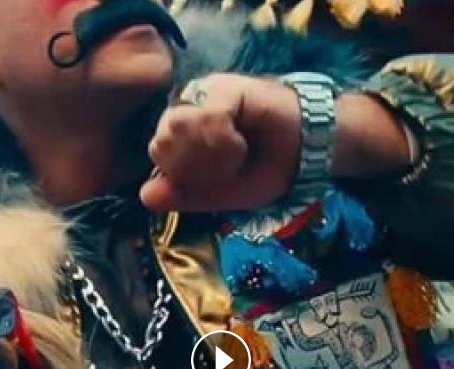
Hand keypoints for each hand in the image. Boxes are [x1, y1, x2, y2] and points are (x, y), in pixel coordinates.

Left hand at [139, 73, 300, 212]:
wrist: (309, 150)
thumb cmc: (267, 168)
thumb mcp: (223, 194)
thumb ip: (184, 195)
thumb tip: (144, 196)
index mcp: (181, 138)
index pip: (158, 159)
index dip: (184, 179)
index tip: (219, 180)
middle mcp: (186, 111)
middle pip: (160, 145)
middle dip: (195, 169)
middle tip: (228, 167)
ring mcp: (203, 95)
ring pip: (176, 129)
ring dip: (210, 155)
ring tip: (236, 152)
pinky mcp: (222, 86)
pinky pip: (206, 119)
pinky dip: (225, 142)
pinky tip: (241, 140)